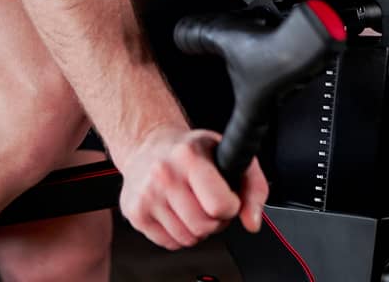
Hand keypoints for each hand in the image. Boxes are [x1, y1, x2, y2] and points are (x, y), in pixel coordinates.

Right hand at [116, 124, 266, 248]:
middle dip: (214, 220)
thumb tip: (252, 222)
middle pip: (204, 226)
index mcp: (187, 156)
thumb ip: (254, 187)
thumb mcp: (228, 154)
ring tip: (191, 205)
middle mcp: (162, 174)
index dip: (231, 206)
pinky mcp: (135, 213)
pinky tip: (175, 212)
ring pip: (188, 239)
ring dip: (196, 229)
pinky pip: (170, 244)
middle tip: (208, 202)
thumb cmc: (192, 151)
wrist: (148, 145)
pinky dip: (178, 234)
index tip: (226, 196)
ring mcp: (146, 195)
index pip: (219, 205)